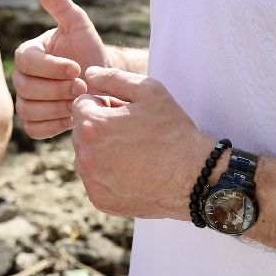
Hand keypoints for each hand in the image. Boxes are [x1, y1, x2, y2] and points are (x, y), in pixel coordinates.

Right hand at [13, 0, 106, 137]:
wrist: (100, 81)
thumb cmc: (89, 51)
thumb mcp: (80, 27)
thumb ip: (63, 7)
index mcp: (27, 53)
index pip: (27, 62)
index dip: (52, 67)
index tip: (78, 67)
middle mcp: (21, 79)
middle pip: (27, 89)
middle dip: (58, 89)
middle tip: (83, 87)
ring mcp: (25, 102)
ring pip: (29, 110)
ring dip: (58, 107)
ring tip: (79, 100)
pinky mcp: (33, 124)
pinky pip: (35, 129)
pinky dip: (55, 125)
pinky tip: (72, 115)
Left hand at [71, 67, 205, 219]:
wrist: (195, 177)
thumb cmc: (173, 131)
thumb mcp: (149, 91)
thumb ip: (113, 77)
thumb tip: (89, 74)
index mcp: (92, 125)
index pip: (80, 105)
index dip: (104, 104)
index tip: (126, 114)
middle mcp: (85, 155)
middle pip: (81, 131)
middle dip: (100, 128)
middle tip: (132, 133)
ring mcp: (91, 181)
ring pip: (85, 157)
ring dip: (101, 152)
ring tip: (133, 153)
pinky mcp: (100, 201)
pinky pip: (94, 181)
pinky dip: (108, 176)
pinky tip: (133, 172)